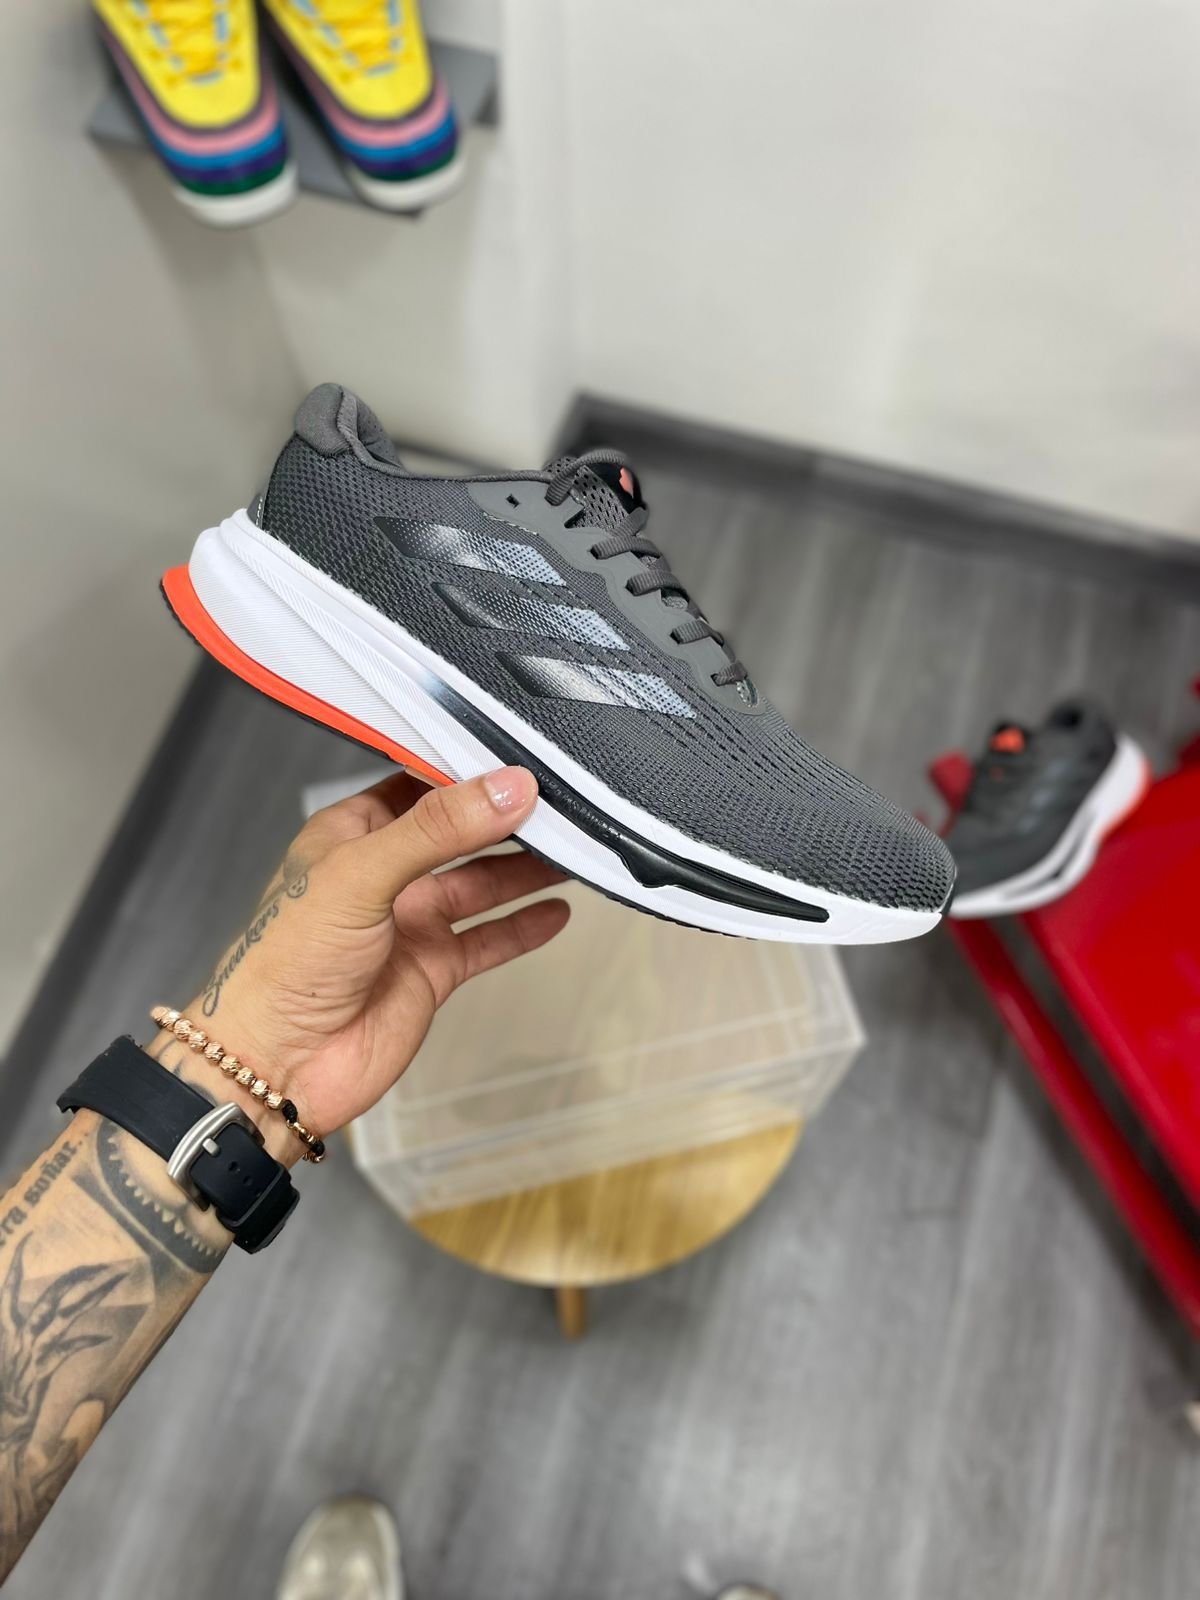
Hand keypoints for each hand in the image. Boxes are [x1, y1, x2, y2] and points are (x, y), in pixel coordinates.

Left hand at [154, 767, 569, 1162]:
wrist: (276, 1065)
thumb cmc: (286, 962)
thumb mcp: (361, 875)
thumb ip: (438, 830)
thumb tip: (508, 788)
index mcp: (350, 834)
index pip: (418, 783)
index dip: (466, 768)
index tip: (520, 752)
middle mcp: (384, 873)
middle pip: (459, 832)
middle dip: (506, 816)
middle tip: (563, 797)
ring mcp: (410, 922)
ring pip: (482, 883)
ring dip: (525, 867)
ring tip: (577, 846)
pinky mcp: (432, 970)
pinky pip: (489, 940)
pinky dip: (524, 925)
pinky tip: (558, 909)